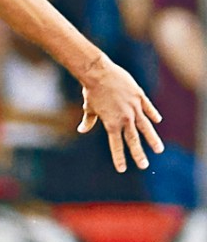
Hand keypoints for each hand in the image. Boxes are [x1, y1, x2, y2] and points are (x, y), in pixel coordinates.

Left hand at [78, 55, 163, 172]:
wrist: (98, 72)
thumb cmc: (91, 91)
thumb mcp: (89, 108)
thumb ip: (88, 121)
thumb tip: (81, 130)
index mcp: (111, 123)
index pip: (116, 145)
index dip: (119, 157)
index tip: (122, 169)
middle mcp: (125, 118)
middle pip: (133, 139)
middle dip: (138, 154)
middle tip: (144, 166)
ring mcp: (134, 107)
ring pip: (146, 126)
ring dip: (152, 139)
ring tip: (158, 150)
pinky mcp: (139, 96)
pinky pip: (148, 108)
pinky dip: (153, 114)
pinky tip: (158, 121)